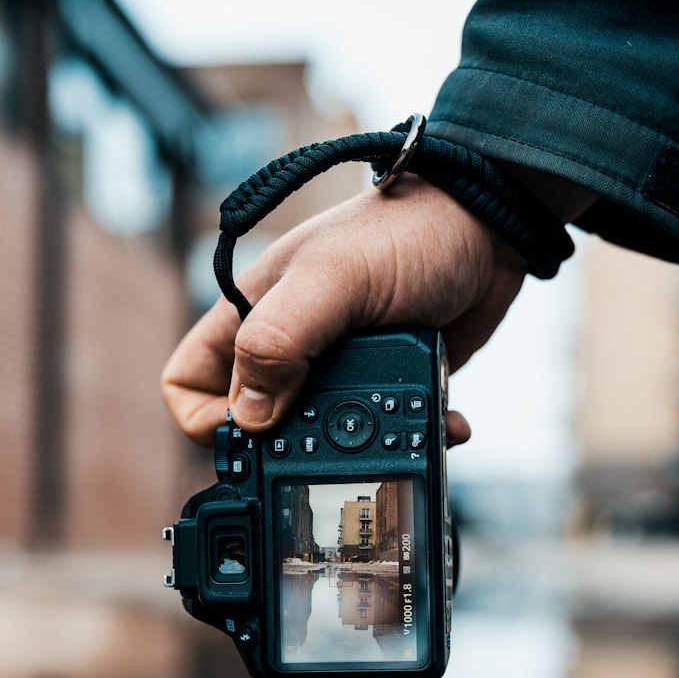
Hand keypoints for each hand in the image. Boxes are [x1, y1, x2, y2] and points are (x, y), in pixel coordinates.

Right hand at [161, 171, 588, 446]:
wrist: (490, 228)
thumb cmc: (407, 231)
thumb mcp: (335, 280)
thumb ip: (281, 338)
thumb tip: (249, 415)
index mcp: (251, 316)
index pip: (188, 383)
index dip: (205, 418)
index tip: (253, 433)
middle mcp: (287, 346)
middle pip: (256, 425)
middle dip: (292, 447)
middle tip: (337, 445)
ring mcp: (336, 370)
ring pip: (321, 440)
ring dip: (359, 449)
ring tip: (401, 433)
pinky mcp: (384, 385)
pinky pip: (380, 433)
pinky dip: (409, 439)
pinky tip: (442, 423)